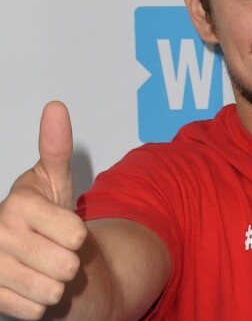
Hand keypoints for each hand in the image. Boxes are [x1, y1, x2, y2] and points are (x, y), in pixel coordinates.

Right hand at [0, 102, 87, 319]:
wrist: (31, 253)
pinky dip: (39, 304)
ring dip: (55, 283)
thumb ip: (56, 148)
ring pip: (51, 292)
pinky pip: (35, 312)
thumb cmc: (46, 213)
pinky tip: (30, 285)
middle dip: (69, 260)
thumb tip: (55, 106)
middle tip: (55, 248)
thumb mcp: (55, 180)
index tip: (63, 226)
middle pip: (66, 265)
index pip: (75, 235)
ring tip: (44, 266)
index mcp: (17, 204)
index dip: (78, 234)